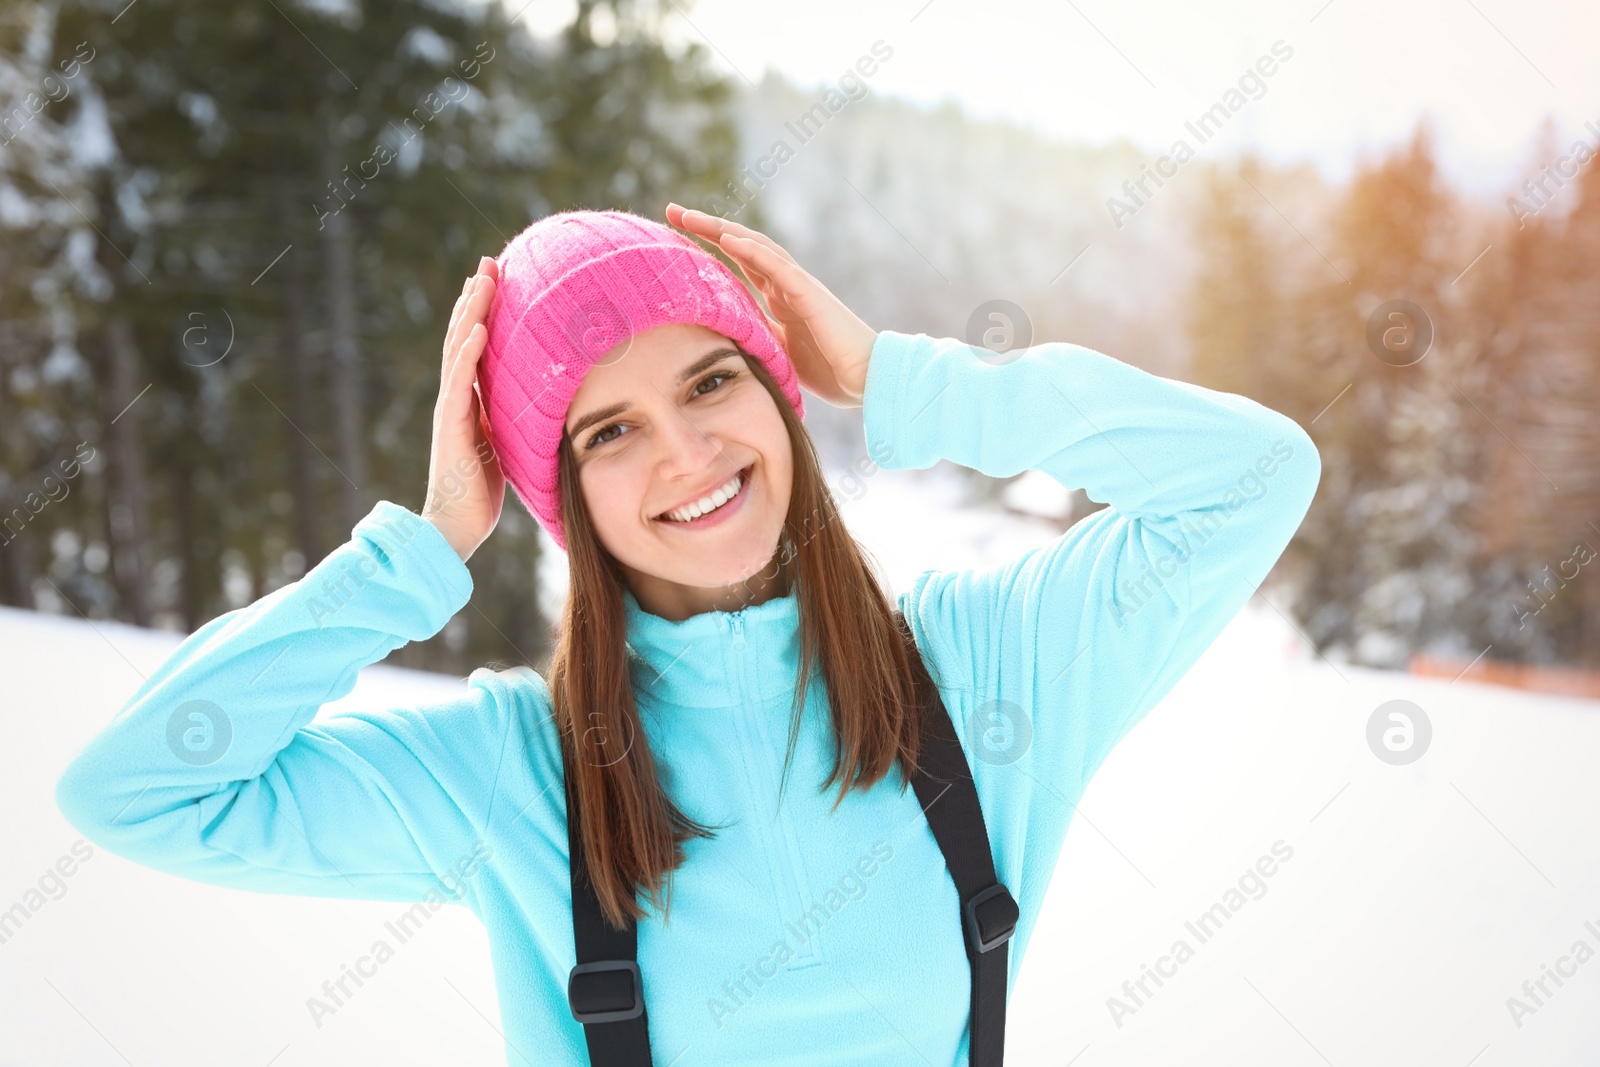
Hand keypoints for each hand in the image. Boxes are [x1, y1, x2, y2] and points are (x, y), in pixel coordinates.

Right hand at [421, 256, 505, 561]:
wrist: (456, 527)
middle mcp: (455, 398)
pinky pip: (459, 381)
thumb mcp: (502, 446)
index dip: (485, 313)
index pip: (476, 347)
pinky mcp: (451, 425)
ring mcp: (449, 409)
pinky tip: (479, 326)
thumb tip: (537, 406)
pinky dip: (469, 351)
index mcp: (469, 401)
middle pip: (464, 337)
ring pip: (459, 349)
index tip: (499, 280)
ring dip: (471, 311)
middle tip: (489, 262)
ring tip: (482, 278)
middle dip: (476, 299)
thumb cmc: (480, 493)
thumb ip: (508, 421)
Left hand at [665, 204, 876, 407]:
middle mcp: (788, 285)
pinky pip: (778, 267)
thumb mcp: (782, 355)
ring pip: (757, 247)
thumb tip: (730, 341)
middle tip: (672, 211)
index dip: (711, 248)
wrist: (869, 379)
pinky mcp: (811, 295)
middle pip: (743, 246)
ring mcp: (799, 287)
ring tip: (690, 217)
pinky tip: (728, 239)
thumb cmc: (833, 372)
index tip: (677, 238)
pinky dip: (753, 251)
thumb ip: (761, 340)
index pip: (741, 264)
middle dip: (708, 228)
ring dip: (723, 230)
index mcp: (781, 299)